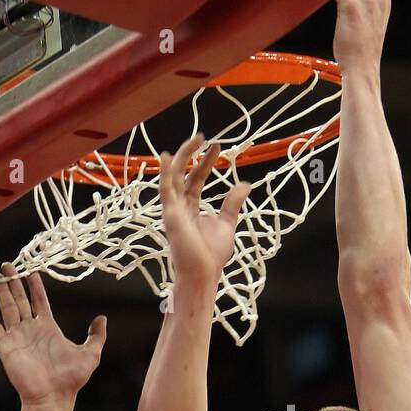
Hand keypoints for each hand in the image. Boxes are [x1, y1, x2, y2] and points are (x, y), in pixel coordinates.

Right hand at [0, 264, 105, 405]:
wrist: (52, 397)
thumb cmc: (70, 379)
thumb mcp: (90, 354)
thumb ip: (96, 336)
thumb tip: (102, 318)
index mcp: (48, 328)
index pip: (40, 301)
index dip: (36, 286)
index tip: (33, 271)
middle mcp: (31, 329)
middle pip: (20, 300)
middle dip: (15, 282)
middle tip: (8, 266)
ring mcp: (17, 336)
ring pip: (7, 307)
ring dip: (2, 291)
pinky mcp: (5, 345)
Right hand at [159, 134, 250, 285]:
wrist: (203, 273)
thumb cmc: (211, 255)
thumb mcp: (227, 223)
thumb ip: (232, 203)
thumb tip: (244, 184)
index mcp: (191, 208)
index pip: (195, 179)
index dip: (205, 162)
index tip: (217, 147)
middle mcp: (179, 206)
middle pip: (183, 173)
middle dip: (192, 154)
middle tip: (203, 137)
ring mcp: (173, 209)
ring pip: (173, 176)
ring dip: (182, 157)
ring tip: (194, 140)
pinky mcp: (171, 215)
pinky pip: (166, 189)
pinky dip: (165, 173)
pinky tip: (169, 156)